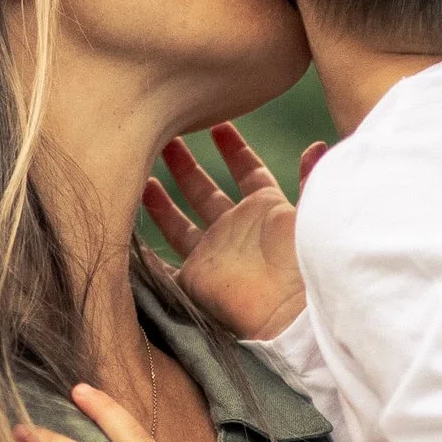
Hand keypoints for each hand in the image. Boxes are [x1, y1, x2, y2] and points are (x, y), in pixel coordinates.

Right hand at [139, 122, 306, 338]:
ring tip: (138, 175)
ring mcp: (214, 257)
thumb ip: (311, 179)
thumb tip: (316, 146)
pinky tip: (126, 231)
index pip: (249, 172)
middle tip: (166, 139)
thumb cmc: (305, 263)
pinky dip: (144, 252)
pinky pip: (162, 265)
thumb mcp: (312, 213)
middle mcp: (237, 232)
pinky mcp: (194, 282)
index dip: (235, 149)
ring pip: (179, 224)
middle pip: (206, 193)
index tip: (219, 124)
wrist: (289, 317)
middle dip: (187, 167)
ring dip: (161, 201)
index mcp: (267, 212)